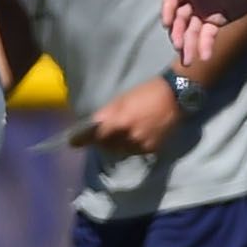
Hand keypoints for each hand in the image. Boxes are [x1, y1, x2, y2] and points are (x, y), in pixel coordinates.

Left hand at [64, 76, 188, 158]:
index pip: (94, 136)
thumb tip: (92, 127)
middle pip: (106, 146)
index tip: (72, 143)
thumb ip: (106, 115)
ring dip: (117, 145)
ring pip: (121, 151)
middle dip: (102, 141)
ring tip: (123, 134)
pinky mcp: (152, 149)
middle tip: (103, 135)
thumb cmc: (144, 94)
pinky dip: (132, 146)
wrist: (174, 97)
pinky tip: (137, 136)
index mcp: (118, 120)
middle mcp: (128, 135)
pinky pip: (135, 152)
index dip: (82, 140)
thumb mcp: (120, 100)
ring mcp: (141, 144)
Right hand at [162, 0, 246, 62]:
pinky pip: (207, 35)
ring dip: (188, 45)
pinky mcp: (217, 20)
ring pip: (191, 30)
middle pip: (180, 18)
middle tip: (179, 46)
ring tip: (188, 61)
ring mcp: (204, 10)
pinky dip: (205, 45)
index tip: (166, 23)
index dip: (168, 9)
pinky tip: (204, 57)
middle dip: (178, 33)